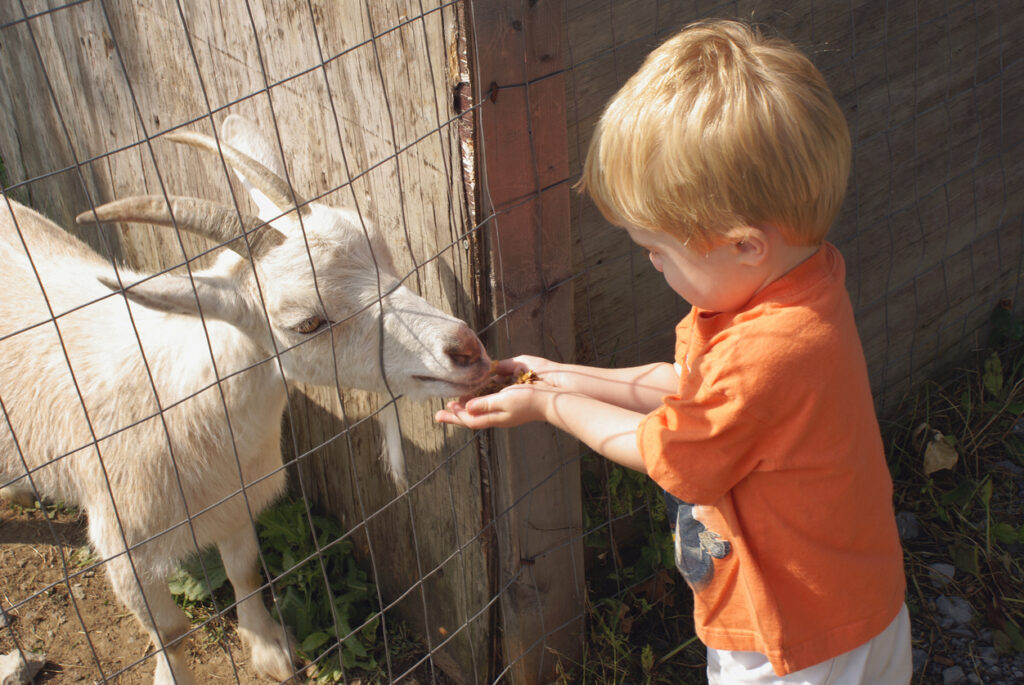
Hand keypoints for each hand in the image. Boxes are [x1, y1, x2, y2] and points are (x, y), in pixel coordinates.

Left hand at [435, 362, 561, 428]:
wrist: (552, 399)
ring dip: (467, 407)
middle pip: (473, 417)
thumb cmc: (529, 400)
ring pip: (481, 411)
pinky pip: (490, 404)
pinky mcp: (512, 403)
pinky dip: (480, 401)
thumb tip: (466, 408)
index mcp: (496, 417)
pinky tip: (478, 395)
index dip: (456, 416)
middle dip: (457, 415)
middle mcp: (499, 416)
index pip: (470, 420)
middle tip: (440, 414)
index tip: (442, 412)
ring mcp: (506, 411)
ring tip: (456, 403)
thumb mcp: (504, 400)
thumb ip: (485, 404)